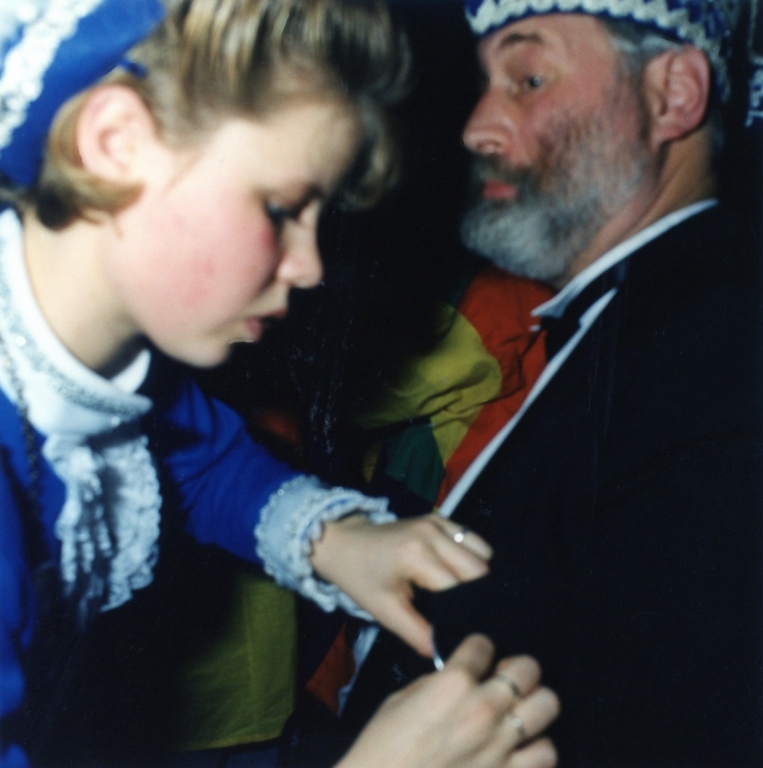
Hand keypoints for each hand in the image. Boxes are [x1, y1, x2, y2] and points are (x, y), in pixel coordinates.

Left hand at [310, 514, 491, 654]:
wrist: (343, 543)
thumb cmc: (361, 579)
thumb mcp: (386, 612)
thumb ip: (419, 635)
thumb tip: (449, 654)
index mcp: (417, 555)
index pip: (461, 589)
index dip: (465, 613)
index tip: (464, 629)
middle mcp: (433, 533)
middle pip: (479, 569)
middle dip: (478, 594)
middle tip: (466, 614)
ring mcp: (438, 522)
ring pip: (482, 553)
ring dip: (478, 575)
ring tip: (463, 594)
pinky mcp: (439, 518)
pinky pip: (472, 538)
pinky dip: (474, 556)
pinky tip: (459, 573)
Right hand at [336, 635, 559, 767]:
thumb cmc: (383, 745)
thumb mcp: (403, 699)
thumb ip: (440, 683)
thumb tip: (462, 678)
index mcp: (452, 683)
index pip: (484, 644)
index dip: (476, 650)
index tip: (472, 661)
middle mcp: (483, 708)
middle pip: (528, 668)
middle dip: (515, 669)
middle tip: (503, 681)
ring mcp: (500, 745)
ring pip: (548, 705)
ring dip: (532, 706)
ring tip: (515, 713)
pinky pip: (547, 753)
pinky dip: (536, 748)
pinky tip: (519, 749)